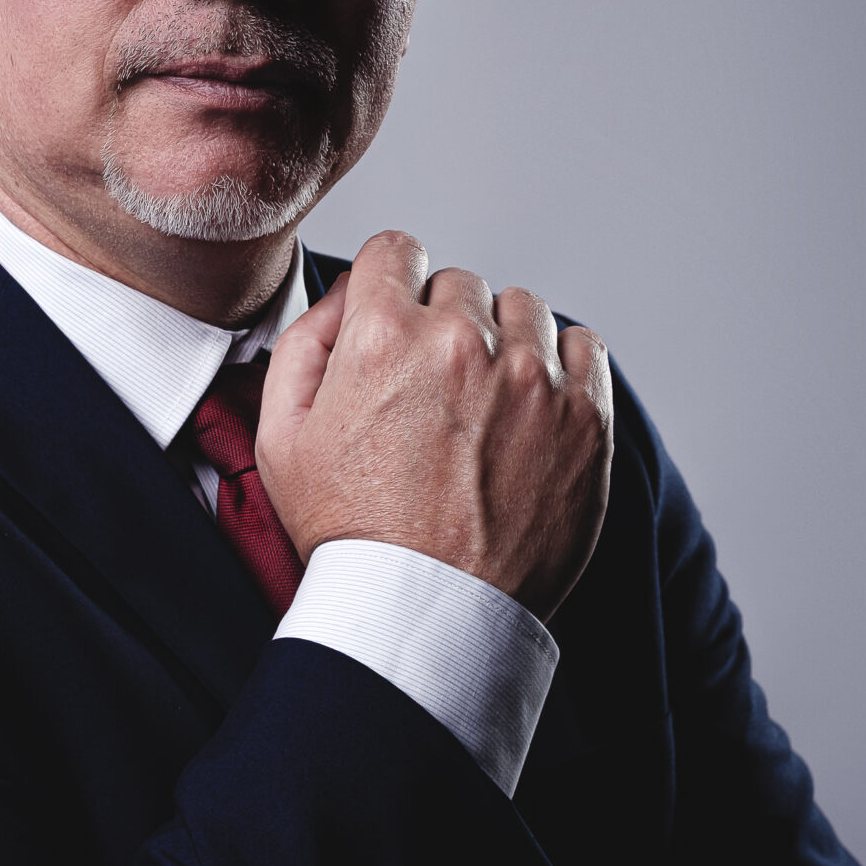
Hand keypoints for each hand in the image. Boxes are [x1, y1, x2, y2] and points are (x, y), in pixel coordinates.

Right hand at [257, 231, 612, 622]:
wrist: (427, 614)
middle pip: (459, 283)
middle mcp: (463, 343)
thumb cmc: (353, 536)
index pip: (396, 251)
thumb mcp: (281, 439)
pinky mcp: (584, 416)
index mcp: (384, 337)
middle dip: (443, 322)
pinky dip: (559, 364)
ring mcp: (533, 378)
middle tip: (432, 389)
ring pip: (522, 309)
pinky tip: (531, 406)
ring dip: (503, 340)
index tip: (396, 324)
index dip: (389, 287)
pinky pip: (582, 346)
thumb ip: (303, 345)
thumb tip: (345, 297)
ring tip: (483, 404)